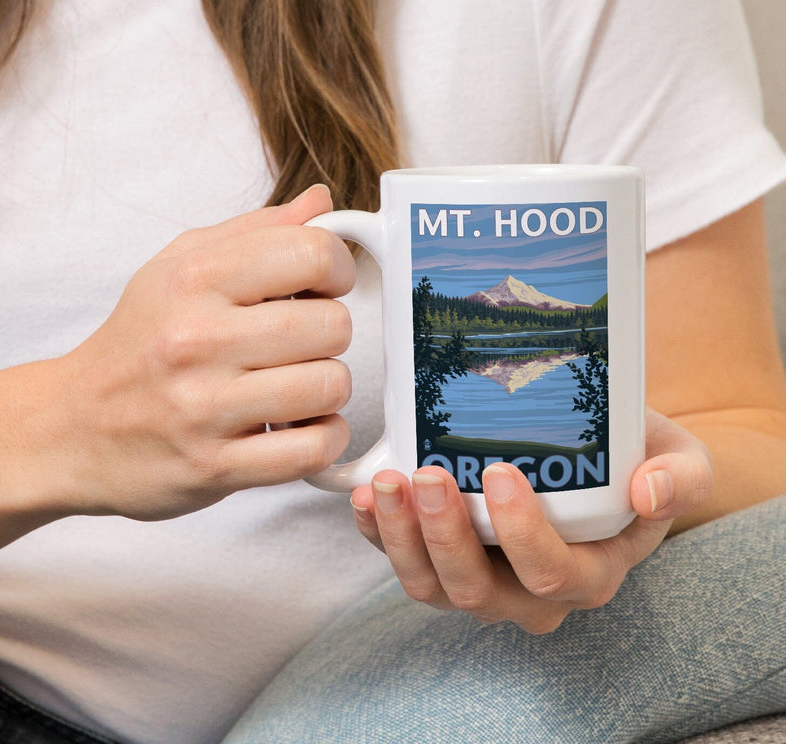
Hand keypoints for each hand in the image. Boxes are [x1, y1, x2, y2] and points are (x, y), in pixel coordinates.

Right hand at [27, 184, 354, 521]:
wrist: (70, 427)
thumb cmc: (136, 341)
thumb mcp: (178, 265)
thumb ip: (255, 230)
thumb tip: (321, 202)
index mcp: (193, 278)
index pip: (311, 253)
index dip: (336, 268)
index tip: (324, 285)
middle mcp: (196, 339)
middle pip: (331, 324)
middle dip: (330, 332)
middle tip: (302, 341)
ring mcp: (204, 407)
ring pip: (329, 386)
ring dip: (326, 388)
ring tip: (295, 384)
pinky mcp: (213, 466)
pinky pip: (312, 449)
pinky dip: (323, 438)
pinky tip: (300, 426)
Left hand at [350, 408, 712, 631]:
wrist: (597, 453)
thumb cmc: (635, 456)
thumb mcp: (680, 458)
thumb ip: (681, 477)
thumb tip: (650, 491)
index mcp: (589, 573)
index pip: (552, 573)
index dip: (522, 534)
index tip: (499, 472)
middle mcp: (530, 592)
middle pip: (478, 590)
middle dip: (445, 536)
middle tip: (427, 475)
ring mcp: (481, 579)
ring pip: (431, 586)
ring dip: (400, 537)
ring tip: (386, 483)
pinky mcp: (440, 557)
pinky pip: (401, 561)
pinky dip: (376, 534)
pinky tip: (364, 496)